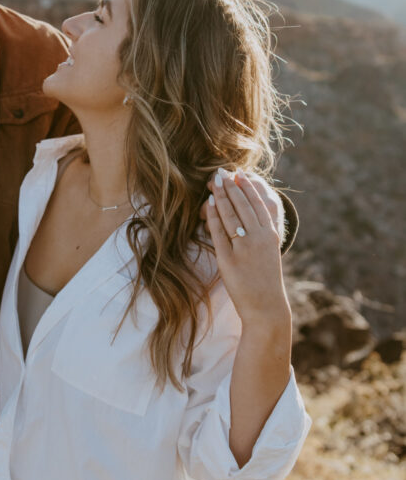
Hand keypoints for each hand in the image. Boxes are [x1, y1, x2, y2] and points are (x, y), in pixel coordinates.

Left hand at [205, 168, 289, 329]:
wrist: (266, 307)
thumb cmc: (267, 278)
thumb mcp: (271, 250)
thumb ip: (265, 229)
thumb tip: (257, 210)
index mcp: (271, 235)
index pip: (259, 204)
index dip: (248, 187)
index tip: (239, 174)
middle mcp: (259, 239)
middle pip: (244, 206)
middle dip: (232, 187)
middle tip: (221, 173)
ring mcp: (244, 249)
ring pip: (231, 216)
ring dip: (221, 197)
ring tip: (214, 183)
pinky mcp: (229, 260)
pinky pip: (218, 233)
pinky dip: (213, 217)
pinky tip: (208, 205)